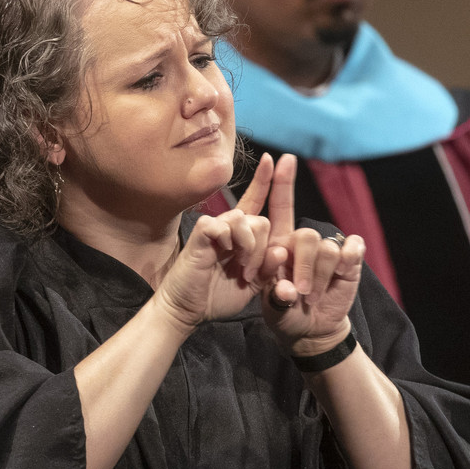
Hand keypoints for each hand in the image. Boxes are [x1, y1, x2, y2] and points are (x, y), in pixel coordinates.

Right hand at [155, 154, 282, 329]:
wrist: (188, 309)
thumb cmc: (218, 295)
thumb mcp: (253, 285)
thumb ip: (269, 268)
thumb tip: (281, 250)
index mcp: (243, 237)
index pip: (258, 203)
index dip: (268, 181)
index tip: (278, 159)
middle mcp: (230, 228)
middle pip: (261, 219)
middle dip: (262, 248)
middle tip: (251, 272)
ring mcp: (215, 228)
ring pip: (245, 219)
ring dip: (249, 247)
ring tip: (242, 269)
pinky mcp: (201, 233)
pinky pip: (222, 224)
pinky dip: (229, 240)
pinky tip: (223, 254)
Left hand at [242, 154, 365, 356]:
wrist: (310, 330)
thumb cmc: (283, 313)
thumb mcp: (271, 307)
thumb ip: (275, 297)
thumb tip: (285, 289)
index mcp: (278, 243)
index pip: (279, 207)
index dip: (280, 182)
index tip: (280, 157)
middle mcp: (302, 242)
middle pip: (305, 235)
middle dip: (303, 268)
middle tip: (300, 293)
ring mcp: (327, 249)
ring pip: (327, 247)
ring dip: (321, 276)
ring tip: (312, 295)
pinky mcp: (350, 260)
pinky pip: (352, 248)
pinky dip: (348, 260)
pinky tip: (341, 274)